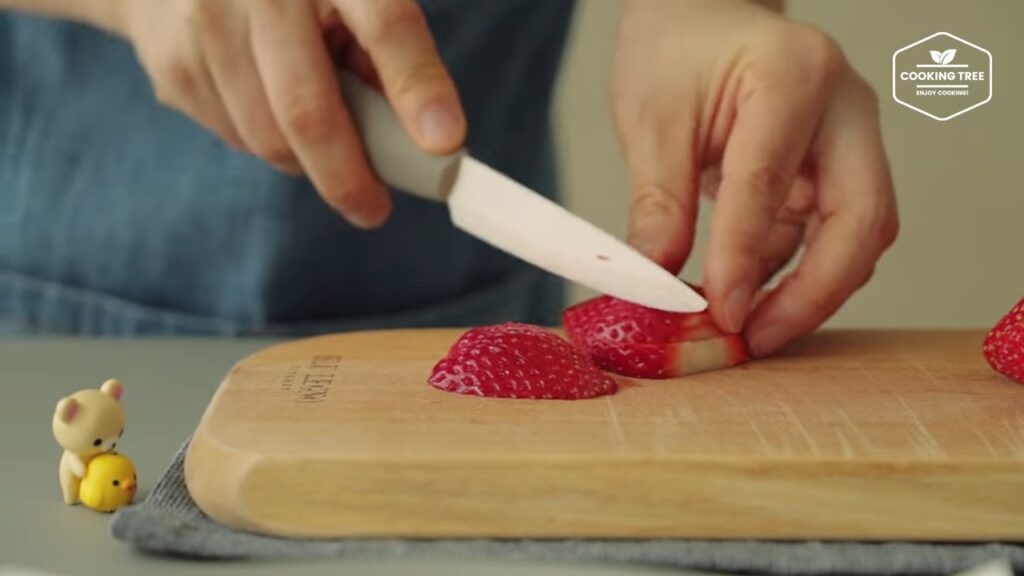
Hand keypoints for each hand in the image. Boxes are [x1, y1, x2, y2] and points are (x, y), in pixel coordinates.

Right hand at [110, 0, 465, 227]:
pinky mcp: (173, 67)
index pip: (386, 26)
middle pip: (309, 111)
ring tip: (316, 136)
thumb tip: (424, 138)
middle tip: (372, 209)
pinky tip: (263, 103)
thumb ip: (384, 52)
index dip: (416, 87)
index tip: (445, 143)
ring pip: (269, 140)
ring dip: (305, 160)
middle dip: (348, 178)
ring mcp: (206, 26)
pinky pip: (234, 137)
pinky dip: (263, 141)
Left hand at [613, 0, 898, 355]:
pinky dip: (793, 277)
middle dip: (815, 291)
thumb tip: (655, 284)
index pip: (770, 179)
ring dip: (811, 292)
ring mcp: (847, 142)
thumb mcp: (652, 119)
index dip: (744, 255)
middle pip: (862, 218)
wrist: (700, 20)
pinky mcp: (833, 173)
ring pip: (859, 235)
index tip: (718, 311)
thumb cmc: (677, 50)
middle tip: (755, 338)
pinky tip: (748, 303)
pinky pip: (827, 237)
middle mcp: (842, 109)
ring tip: (749, 333)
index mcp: (792, 75)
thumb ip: (659, 203)